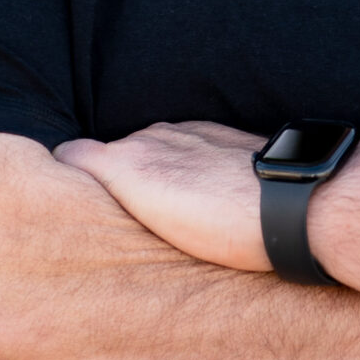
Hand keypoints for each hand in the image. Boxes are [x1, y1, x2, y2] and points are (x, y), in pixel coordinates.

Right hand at [55, 121, 266, 271]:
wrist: (292, 205)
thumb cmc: (223, 227)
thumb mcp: (151, 223)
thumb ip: (114, 196)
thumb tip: (78, 186)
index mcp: (124, 160)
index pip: (71, 154)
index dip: (67, 177)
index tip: (70, 206)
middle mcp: (150, 137)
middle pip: (111, 156)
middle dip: (112, 181)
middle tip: (123, 220)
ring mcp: (185, 132)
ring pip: (149, 152)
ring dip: (152, 175)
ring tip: (167, 213)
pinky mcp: (216, 134)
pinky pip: (183, 149)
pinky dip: (183, 167)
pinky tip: (200, 197)